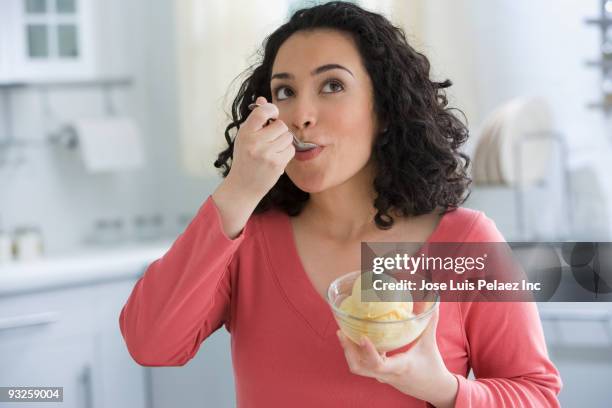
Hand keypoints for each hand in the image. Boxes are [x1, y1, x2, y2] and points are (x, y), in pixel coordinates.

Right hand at [226, 96, 294, 198]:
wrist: (242, 186)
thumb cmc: (245, 159)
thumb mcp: (245, 138)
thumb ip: (255, 120)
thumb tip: (262, 100)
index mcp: (245, 133)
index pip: (262, 111)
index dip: (272, 109)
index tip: (273, 114)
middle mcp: (254, 142)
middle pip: (280, 125)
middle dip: (280, 130)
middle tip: (272, 139)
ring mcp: (266, 153)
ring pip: (288, 137)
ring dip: (284, 142)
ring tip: (273, 150)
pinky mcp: (276, 164)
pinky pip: (291, 150)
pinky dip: (286, 153)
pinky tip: (277, 158)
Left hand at [336, 307, 457, 406]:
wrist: (435, 389)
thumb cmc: (432, 366)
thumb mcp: (430, 344)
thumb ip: (429, 322)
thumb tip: (433, 302)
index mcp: (400, 366)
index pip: (378, 364)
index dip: (368, 351)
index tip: (362, 336)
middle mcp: (387, 374)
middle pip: (359, 367)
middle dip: (348, 350)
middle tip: (342, 331)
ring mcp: (382, 377)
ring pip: (358, 368)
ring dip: (349, 352)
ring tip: (344, 333)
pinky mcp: (380, 376)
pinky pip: (363, 366)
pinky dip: (356, 353)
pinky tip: (356, 338)